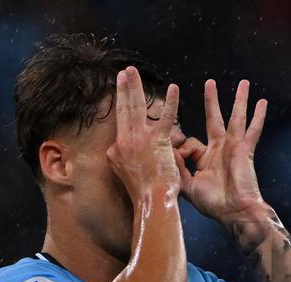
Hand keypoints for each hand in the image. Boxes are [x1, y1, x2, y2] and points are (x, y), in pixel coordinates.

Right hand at [106, 66, 180, 202]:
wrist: (151, 201)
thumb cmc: (141, 191)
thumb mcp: (121, 171)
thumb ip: (120, 156)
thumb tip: (117, 148)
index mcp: (117, 148)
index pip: (120, 120)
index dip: (120, 102)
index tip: (119, 88)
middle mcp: (125, 141)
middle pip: (123, 109)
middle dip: (123, 88)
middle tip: (123, 72)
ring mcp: (141, 140)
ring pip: (137, 108)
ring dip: (135, 87)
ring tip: (133, 72)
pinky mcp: (158, 142)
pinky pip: (165, 118)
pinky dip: (170, 103)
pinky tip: (174, 89)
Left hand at [174, 79, 268, 223]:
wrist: (235, 212)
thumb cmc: (213, 204)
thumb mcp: (188, 185)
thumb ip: (177, 168)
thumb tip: (165, 151)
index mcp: (206, 159)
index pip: (191, 143)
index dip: (181, 149)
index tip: (177, 158)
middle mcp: (220, 150)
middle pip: (215, 119)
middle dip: (212, 101)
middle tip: (210, 83)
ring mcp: (234, 148)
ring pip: (237, 118)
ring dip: (240, 100)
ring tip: (244, 83)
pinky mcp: (245, 150)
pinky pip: (253, 130)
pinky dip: (258, 117)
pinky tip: (263, 102)